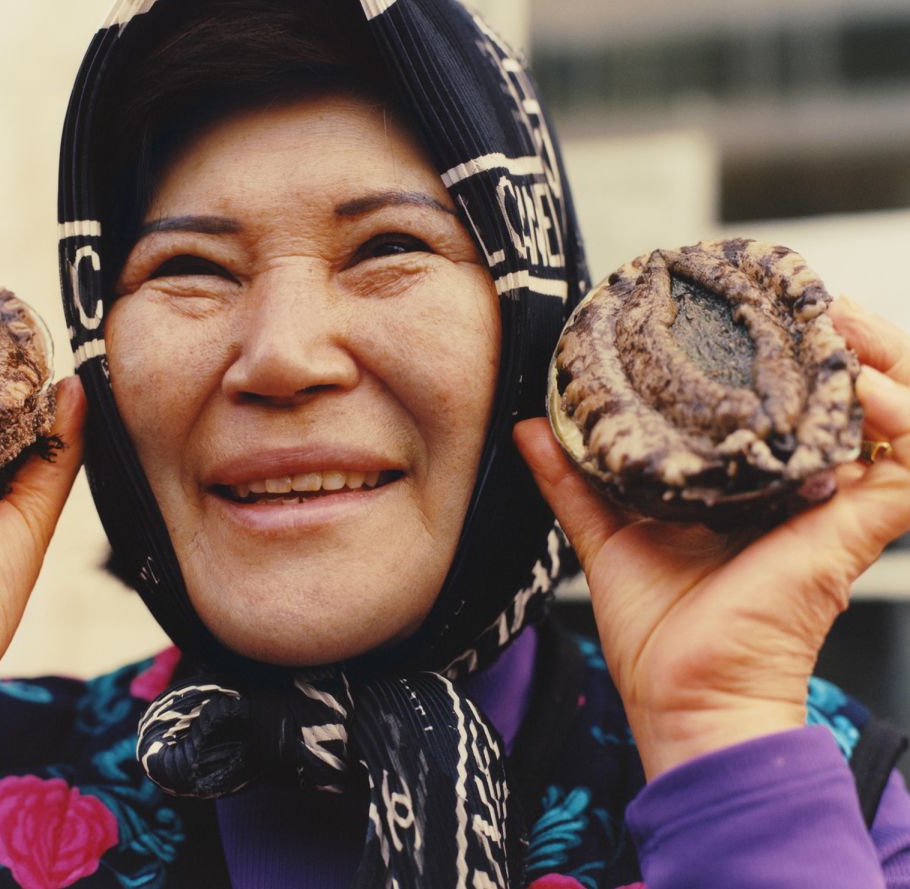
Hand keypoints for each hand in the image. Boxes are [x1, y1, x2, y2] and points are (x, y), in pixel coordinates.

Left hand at [515, 297, 909, 778]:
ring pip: (895, 412)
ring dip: (880, 360)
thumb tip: (530, 426)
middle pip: (849, 393)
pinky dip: (904, 416)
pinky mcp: (855, 529)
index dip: (790, 350)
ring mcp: (835, 504)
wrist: (682, 700)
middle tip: (812, 301)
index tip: (758, 303)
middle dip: (842, 339)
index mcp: (752, 484)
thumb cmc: (656, 634)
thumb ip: (574, 480)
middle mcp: (802, 486)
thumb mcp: (605, 537)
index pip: (787, 401)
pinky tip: (870, 393)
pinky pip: (908, 464)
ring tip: (845, 325)